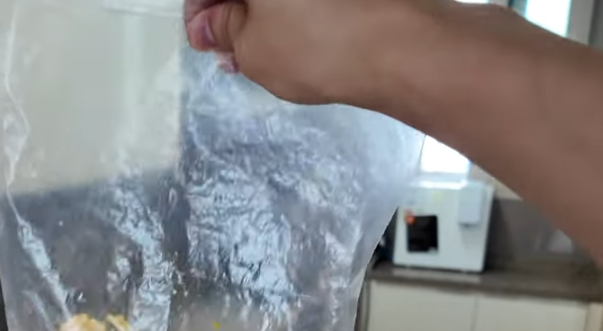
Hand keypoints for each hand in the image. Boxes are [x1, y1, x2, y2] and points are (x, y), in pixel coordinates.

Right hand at [184, 0, 414, 105]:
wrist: (403, 47)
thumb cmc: (317, 44)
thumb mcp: (251, 47)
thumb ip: (223, 30)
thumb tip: (210, 25)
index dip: (200, 9)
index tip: (201, 36)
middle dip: (231, 8)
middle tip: (227, 47)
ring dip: (261, 10)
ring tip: (259, 50)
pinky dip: (293, 8)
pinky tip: (292, 38)